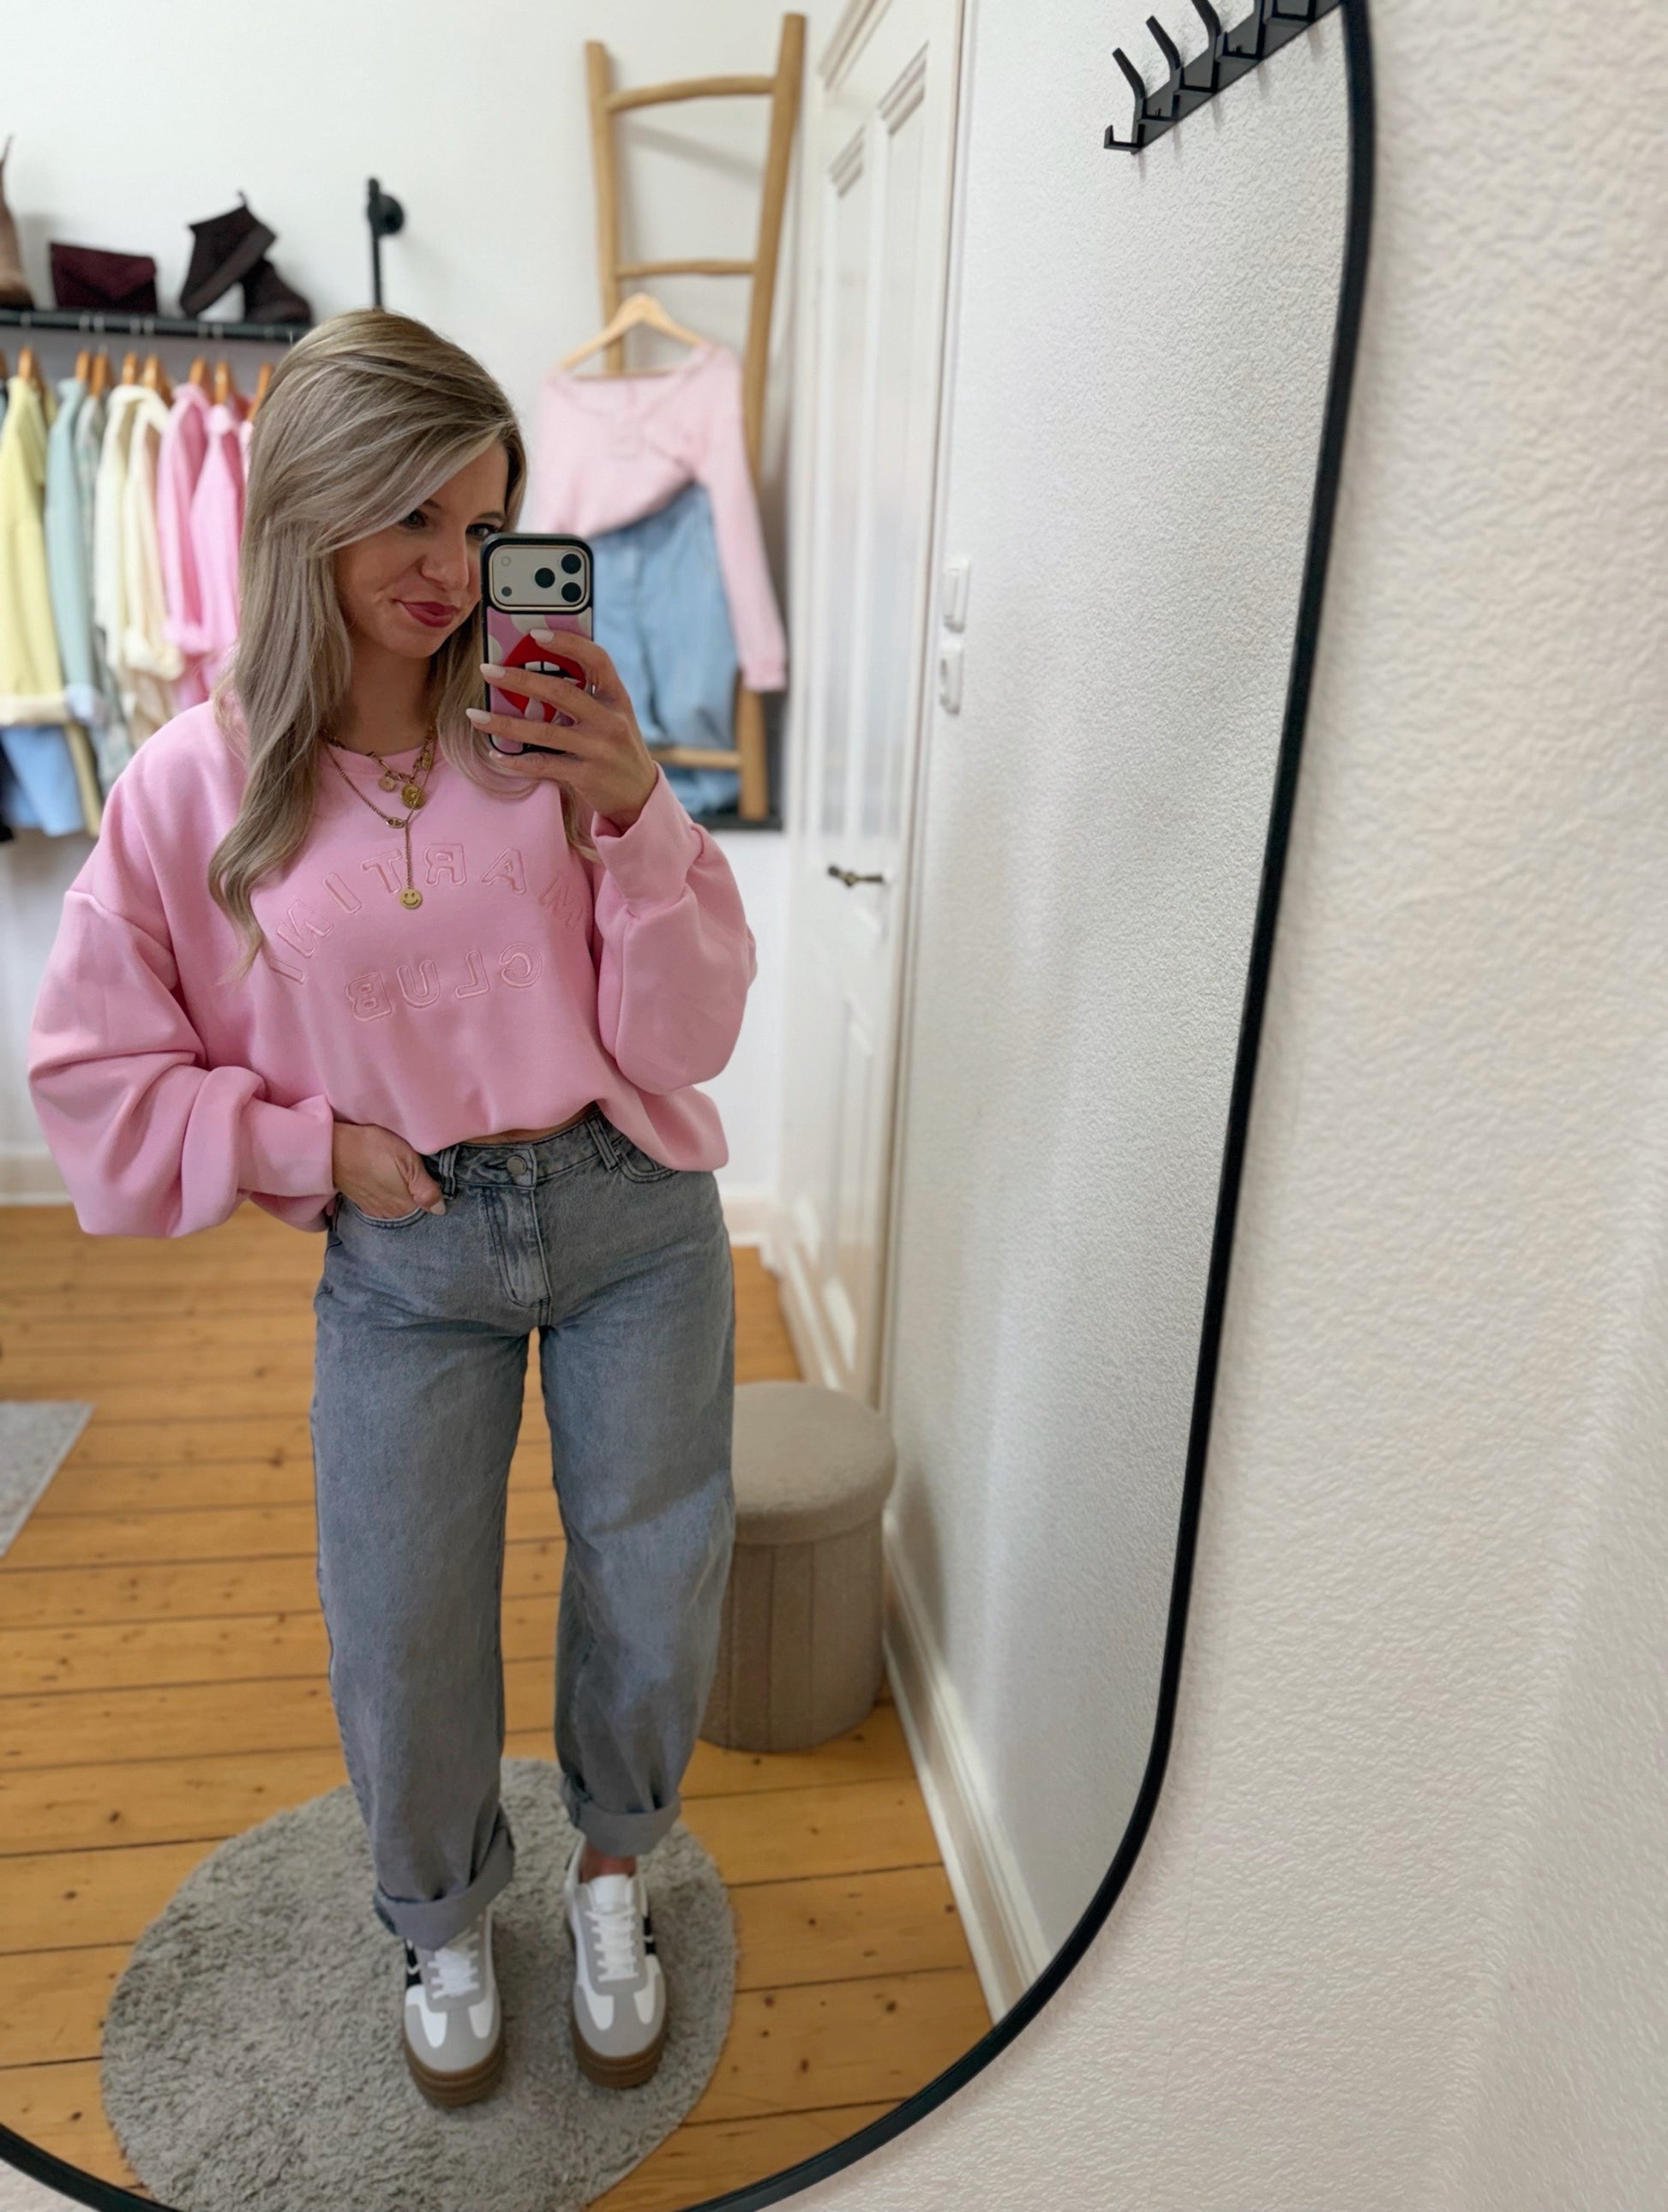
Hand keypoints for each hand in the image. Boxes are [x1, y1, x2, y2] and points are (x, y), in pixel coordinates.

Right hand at [332, 1122, 444, 1217]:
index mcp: (406, 1206)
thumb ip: (426, 1188)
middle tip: (421, 1183)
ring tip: (405, 1183)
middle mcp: (391, 1214)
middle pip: (413, 1212)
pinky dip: (389, 1199)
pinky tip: (389, 1186)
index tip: (437, 1187)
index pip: (429, 1211)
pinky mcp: (363, 1203)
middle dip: (420, 1201)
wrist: (333, 1149)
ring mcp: (375, 1210)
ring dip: (404, 1200)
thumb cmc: (374, 1149)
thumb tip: (441, 1210)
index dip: (434, 1199)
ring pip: (398, 1210)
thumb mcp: (408, 1162)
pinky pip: (384, 1207)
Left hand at [468, 629, 657, 829]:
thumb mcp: (612, 716)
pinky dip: (516, 760)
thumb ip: (586, 695)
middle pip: (560, 691)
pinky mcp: (586, 775)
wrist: (638, 794)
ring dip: (505, 722)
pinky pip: (544, 764)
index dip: (567, 643)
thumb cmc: (616, 747)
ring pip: (544, 730)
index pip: (597, 659)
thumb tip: (534, 671)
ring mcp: (598, 749)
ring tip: (475, 715)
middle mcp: (610, 721)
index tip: (534, 634)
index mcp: (617, 698)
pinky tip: (495, 753)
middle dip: (519, 679)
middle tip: (487, 671)